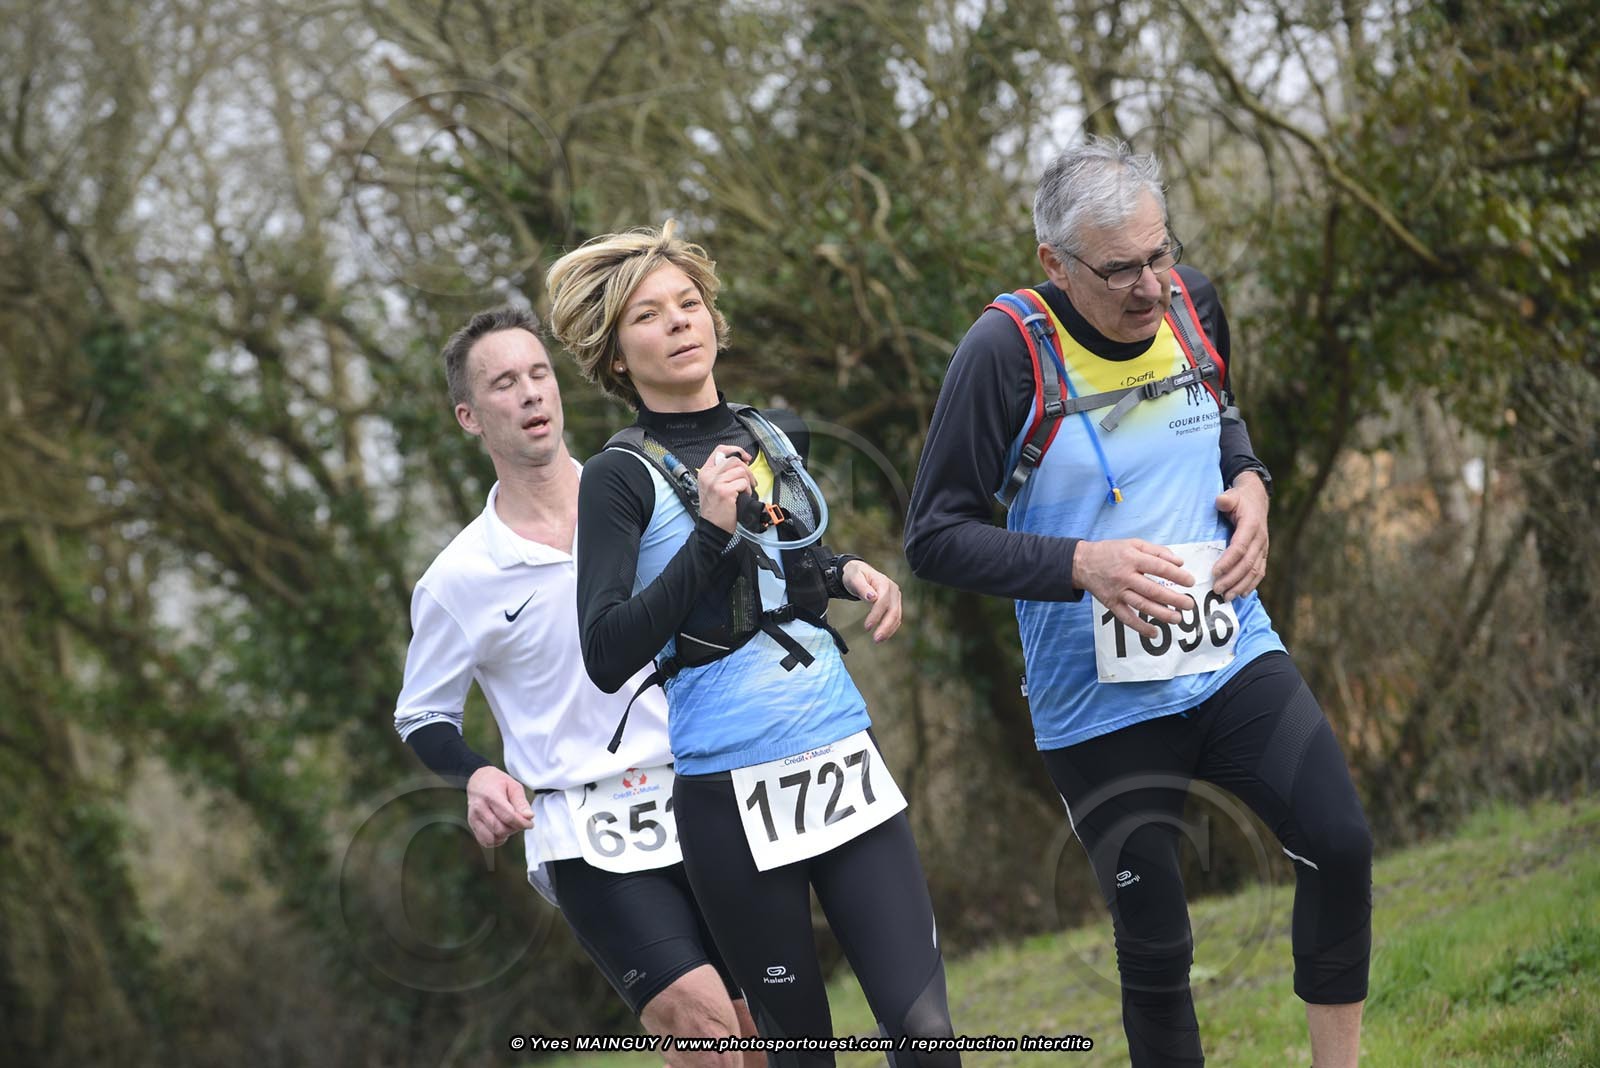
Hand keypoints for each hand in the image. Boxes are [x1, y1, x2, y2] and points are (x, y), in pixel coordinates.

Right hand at [465, 766, 533, 848]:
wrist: (478, 781)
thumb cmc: (498, 783)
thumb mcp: (513, 786)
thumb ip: (521, 802)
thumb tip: (529, 817)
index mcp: (491, 796)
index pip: (508, 817)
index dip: (522, 823)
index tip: (530, 824)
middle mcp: (479, 808)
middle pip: (500, 829)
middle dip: (515, 829)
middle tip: (520, 822)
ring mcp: (473, 818)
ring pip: (492, 838)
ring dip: (505, 835)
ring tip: (510, 825)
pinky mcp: (472, 825)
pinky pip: (485, 841)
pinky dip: (497, 840)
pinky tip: (502, 831)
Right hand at [696, 445, 754, 533]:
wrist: (712, 527)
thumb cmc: (715, 510)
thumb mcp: (712, 487)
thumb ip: (722, 474)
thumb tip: (741, 463)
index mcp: (705, 472)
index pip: (720, 450)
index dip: (735, 450)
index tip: (745, 457)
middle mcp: (709, 475)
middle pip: (734, 460)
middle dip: (746, 470)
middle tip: (750, 480)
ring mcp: (716, 483)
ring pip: (740, 471)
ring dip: (747, 481)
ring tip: (744, 490)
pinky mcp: (725, 491)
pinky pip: (743, 483)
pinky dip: (747, 490)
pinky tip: (742, 497)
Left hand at [841, 559, 902, 642]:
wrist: (859, 572)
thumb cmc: (855, 575)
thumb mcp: (854, 577)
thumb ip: (862, 587)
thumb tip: (872, 597)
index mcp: (883, 582)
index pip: (883, 600)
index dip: (876, 614)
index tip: (867, 627)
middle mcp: (893, 589)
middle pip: (893, 610)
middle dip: (886, 626)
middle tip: (876, 639)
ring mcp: (895, 597)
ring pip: (897, 616)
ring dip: (889, 629)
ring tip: (878, 640)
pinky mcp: (894, 603)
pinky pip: (896, 617)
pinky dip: (891, 628)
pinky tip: (883, 636)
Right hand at [1072, 538, 1195, 638]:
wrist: (1082, 562)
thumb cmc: (1111, 551)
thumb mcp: (1133, 543)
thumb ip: (1157, 551)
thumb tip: (1179, 562)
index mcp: (1132, 558)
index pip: (1159, 567)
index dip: (1176, 575)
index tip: (1190, 581)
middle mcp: (1125, 576)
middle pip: (1152, 590)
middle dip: (1173, 598)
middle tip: (1189, 604)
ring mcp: (1118, 592)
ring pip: (1141, 605)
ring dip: (1161, 613)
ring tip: (1177, 618)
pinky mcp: (1111, 603)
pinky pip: (1126, 618)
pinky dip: (1140, 626)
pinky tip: (1153, 632)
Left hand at [1212, 471, 1269, 599]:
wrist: (1257, 499)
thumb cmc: (1240, 499)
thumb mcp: (1232, 495)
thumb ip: (1226, 499)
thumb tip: (1221, 501)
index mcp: (1251, 526)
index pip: (1239, 547)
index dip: (1228, 561)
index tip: (1214, 573)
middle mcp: (1260, 539)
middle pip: (1247, 564)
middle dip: (1232, 579)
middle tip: (1217, 590)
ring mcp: (1263, 548)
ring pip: (1254, 571)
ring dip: (1241, 586)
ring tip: (1226, 597)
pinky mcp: (1263, 553)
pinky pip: (1260, 572)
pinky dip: (1251, 584)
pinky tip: (1241, 594)